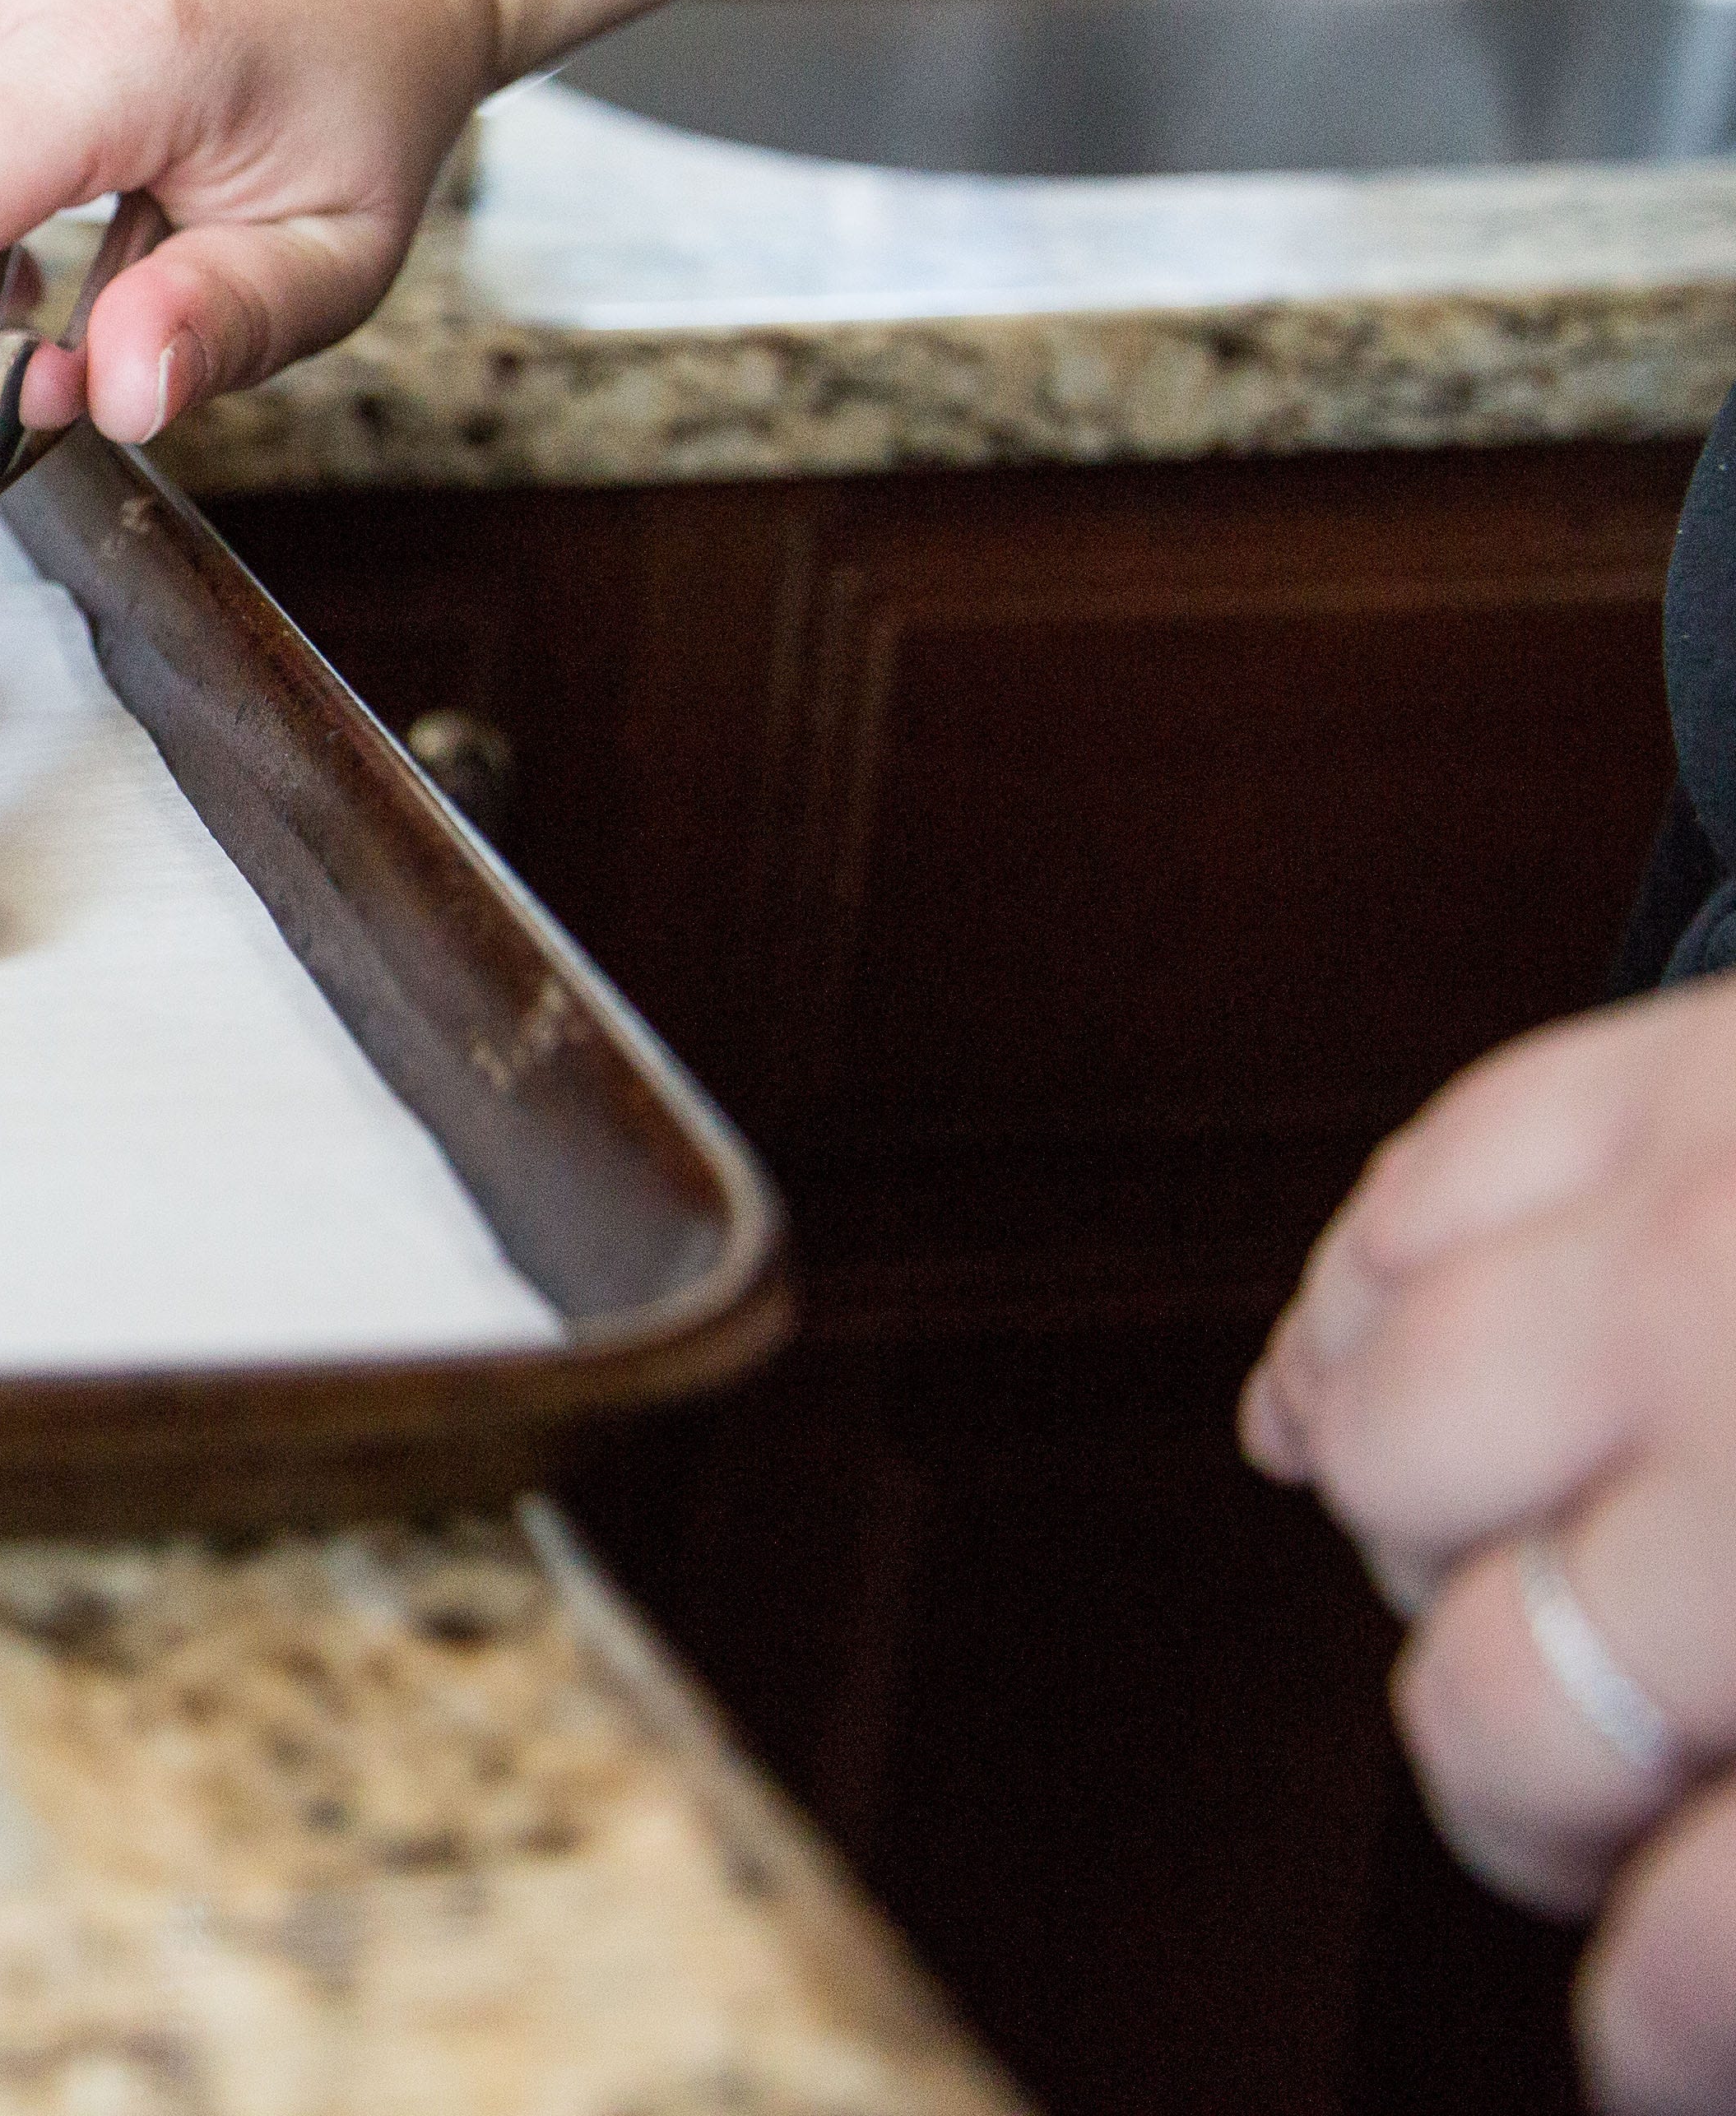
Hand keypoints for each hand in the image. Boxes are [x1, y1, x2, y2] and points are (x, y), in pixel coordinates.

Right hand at [1245, 972, 1735, 2107]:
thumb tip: (1699, 2001)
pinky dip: (1386, 1306)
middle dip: (1543, 1798)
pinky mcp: (1663, 1068)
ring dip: (1459, 1532)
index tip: (1654, 2059)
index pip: (1699, 1952)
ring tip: (1558, 1554)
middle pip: (1498, 1718)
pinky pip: (1410, 1207)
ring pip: (1392, 1448)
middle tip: (1630, 1799)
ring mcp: (1698, 1240)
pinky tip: (1433, 1368)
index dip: (1663, 2038)